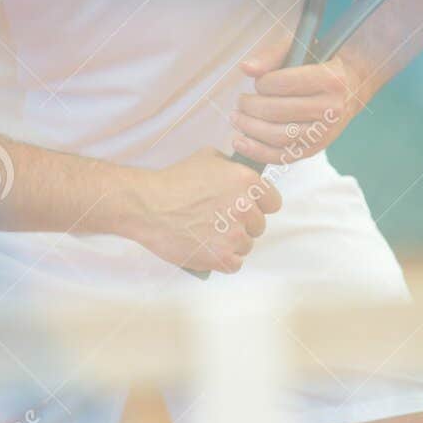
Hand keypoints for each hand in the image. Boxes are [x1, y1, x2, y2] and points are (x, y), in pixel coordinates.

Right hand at [120, 149, 281, 273]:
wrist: (148, 206)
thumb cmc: (174, 181)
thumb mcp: (207, 158)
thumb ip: (231, 166)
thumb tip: (240, 173)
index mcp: (247, 182)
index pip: (273, 202)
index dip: (259, 205)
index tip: (246, 208)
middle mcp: (246, 208)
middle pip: (259, 226)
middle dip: (243, 224)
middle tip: (220, 221)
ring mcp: (235, 235)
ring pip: (246, 245)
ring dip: (232, 243)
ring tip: (210, 236)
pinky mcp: (222, 257)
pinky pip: (235, 264)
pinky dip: (223, 260)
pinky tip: (210, 250)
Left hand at [231, 42, 360, 166]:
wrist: (351, 89)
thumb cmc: (320, 65)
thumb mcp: (300, 50)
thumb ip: (271, 56)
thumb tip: (246, 68)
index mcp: (330, 79)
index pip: (285, 83)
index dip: (263, 83)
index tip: (258, 82)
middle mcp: (331, 109)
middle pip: (278, 112)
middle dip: (251, 107)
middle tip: (240, 101)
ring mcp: (325, 133)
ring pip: (278, 136)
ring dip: (250, 128)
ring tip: (237, 118)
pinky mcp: (315, 149)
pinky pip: (283, 156)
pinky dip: (257, 151)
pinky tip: (240, 142)